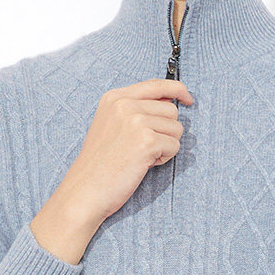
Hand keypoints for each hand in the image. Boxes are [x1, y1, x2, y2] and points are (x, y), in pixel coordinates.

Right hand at [65, 78, 193, 220]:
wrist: (85, 189)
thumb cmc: (100, 163)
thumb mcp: (112, 125)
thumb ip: (136, 109)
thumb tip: (171, 102)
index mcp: (115, 98)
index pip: (157, 84)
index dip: (177, 90)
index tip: (188, 99)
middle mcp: (125, 104)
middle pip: (171, 110)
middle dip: (165, 131)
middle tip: (143, 148)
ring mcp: (136, 121)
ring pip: (176, 128)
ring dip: (165, 146)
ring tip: (141, 156)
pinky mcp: (147, 141)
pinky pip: (174, 146)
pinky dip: (164, 158)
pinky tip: (143, 164)